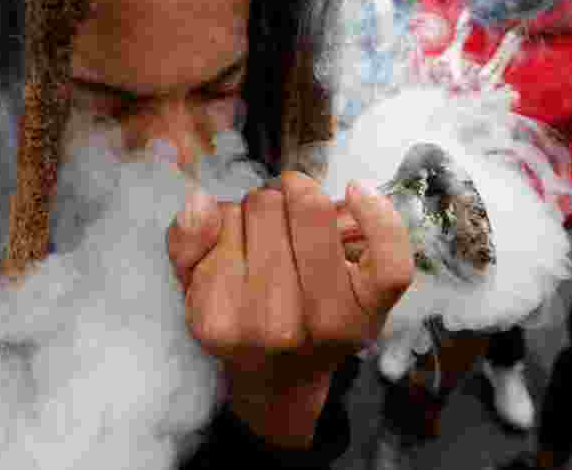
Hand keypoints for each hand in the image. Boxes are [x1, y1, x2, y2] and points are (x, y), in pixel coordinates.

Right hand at [167, 172, 412, 446]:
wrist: (281, 378)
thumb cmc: (237, 317)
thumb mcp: (193, 287)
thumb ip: (185, 244)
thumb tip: (200, 202)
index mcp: (221, 321)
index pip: (225, 219)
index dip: (230, 215)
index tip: (237, 236)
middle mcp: (275, 326)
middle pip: (267, 209)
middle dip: (264, 208)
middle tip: (268, 238)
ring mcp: (329, 321)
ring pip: (312, 213)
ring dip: (302, 206)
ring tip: (296, 235)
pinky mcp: (372, 311)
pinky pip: (386, 254)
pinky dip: (377, 216)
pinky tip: (355, 191)